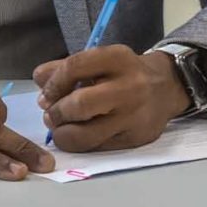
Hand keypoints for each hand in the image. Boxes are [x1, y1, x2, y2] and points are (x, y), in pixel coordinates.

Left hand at [34, 44, 189, 151]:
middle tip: (52, 114)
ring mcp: (134, 115)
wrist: (167, 88)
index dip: (52, 84)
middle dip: (57, 112)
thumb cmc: (124, 73)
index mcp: (119, 58)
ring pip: (84, 135)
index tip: (46, 94)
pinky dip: (81, 143)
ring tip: (61, 128)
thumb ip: (65, 67)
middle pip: (79, 105)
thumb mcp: (100, 61)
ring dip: (62, 134)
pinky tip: (81, 133)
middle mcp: (130, 86)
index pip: (74, 68)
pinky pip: (96, 147)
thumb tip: (38, 80)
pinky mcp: (136, 138)